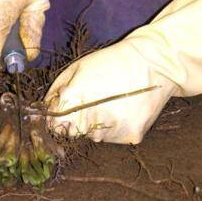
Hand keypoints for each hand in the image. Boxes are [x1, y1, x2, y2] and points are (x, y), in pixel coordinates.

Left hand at [45, 41, 175, 143]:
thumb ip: (57, 91)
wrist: (155, 62)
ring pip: (94, 137)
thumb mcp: (78, 67)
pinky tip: (124, 110)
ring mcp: (112, 129)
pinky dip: (116, 128)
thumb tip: (46, 110)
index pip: (54, 125)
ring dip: (96, 125)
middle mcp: (90, 117)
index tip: (63, 115)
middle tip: (94, 102)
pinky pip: (114, 138)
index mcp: (74, 97)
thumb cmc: (112, 62)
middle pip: (73, 133)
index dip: (57, 120)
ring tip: (112, 103)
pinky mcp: (130, 136)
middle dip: (76, 122)